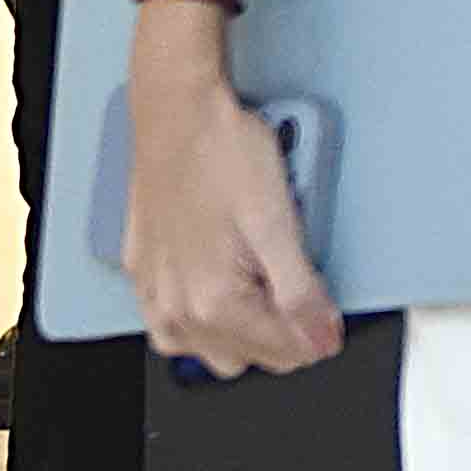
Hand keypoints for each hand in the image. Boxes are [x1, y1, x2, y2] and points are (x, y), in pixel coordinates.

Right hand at [122, 54, 342, 376]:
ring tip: (262, 282)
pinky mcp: (142, 273)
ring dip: (241, 331)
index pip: (283, 353)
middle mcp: (175, 308)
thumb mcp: (279, 224)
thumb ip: (302, 292)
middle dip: (279, 332)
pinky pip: (174, 325)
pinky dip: (203, 317)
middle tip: (295, 282)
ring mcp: (152, 292)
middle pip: (247, 357)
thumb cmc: (222, 153)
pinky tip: (223, 284)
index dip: (317, 332)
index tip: (328, 309)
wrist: (177, 112)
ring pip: (208, 349)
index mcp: (213, 302)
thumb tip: (323, 339)